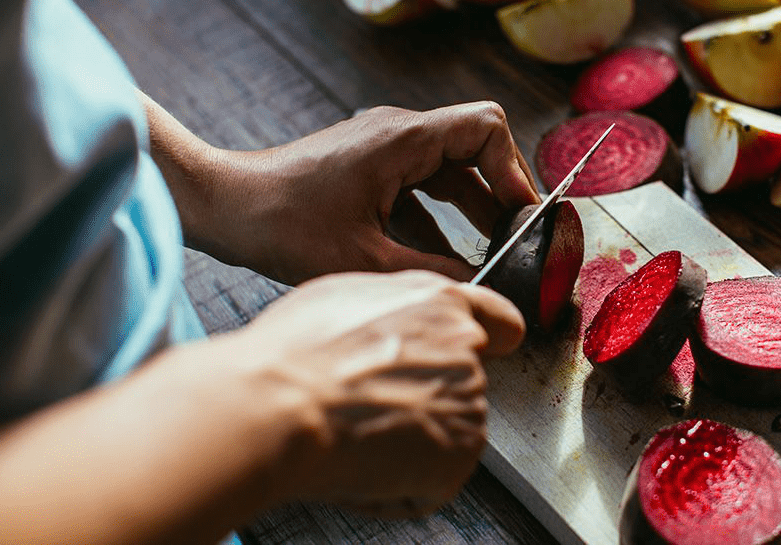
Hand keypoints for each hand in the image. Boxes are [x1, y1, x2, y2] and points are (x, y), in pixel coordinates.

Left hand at [176, 101, 539, 284]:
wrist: (223, 207)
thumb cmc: (282, 223)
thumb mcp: (365, 259)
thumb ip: (431, 271)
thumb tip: (477, 287)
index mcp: (403, 139)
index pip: (486, 128)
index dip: (514, 169)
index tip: (522, 214)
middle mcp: (397, 133)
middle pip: (475, 149)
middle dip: (500, 193)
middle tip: (517, 238)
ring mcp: (381, 149)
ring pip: (449, 170)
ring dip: (472, 209)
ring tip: (492, 251)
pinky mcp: (367, 168)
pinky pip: (420, 186)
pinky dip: (439, 218)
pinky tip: (445, 258)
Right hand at [229, 270, 524, 515]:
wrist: (280, 406)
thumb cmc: (295, 354)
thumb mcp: (346, 295)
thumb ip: (396, 307)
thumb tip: (397, 324)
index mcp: (441, 303)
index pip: (500, 322)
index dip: (492, 340)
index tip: (492, 351)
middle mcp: (465, 348)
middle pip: (463, 383)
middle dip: (425, 398)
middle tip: (370, 406)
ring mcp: (469, 402)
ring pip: (445, 432)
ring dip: (412, 443)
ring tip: (358, 433)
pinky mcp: (461, 453)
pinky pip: (432, 480)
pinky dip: (400, 486)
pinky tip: (363, 463)